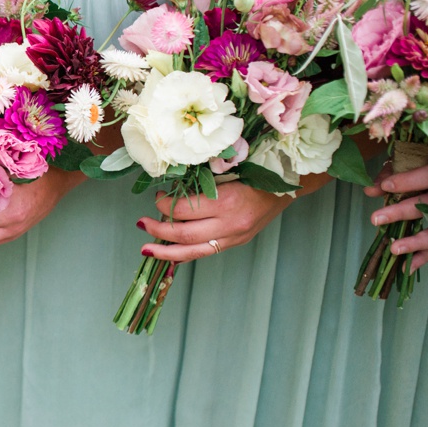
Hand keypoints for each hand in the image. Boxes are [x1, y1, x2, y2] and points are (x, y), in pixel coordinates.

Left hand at [140, 181, 291, 262]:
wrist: (286, 185)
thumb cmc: (254, 171)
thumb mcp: (227, 171)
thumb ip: (200, 183)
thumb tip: (169, 191)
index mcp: (226, 201)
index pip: (184, 210)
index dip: (163, 205)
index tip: (157, 196)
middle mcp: (230, 224)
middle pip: (185, 235)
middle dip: (158, 231)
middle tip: (142, 223)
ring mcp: (234, 237)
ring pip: (193, 251)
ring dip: (166, 251)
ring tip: (147, 249)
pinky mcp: (236, 243)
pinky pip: (205, 252)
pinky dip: (185, 254)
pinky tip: (170, 255)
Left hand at [364, 160, 427, 269]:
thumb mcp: (421, 153)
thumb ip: (396, 169)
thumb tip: (371, 190)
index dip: (411, 181)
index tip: (386, 187)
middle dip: (404, 212)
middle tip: (375, 219)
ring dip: (417, 242)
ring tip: (393, 249)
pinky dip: (425, 256)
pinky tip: (406, 268)